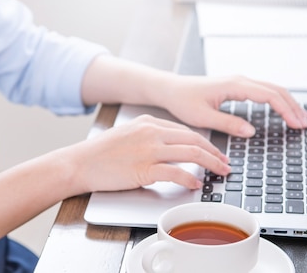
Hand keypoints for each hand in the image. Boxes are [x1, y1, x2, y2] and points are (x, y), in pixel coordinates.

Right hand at [69, 115, 229, 191]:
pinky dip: (189, 178)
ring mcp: (148, 149)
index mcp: (148, 123)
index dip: (205, 142)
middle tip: (226, 163)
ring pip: (190, 153)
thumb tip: (171, 150)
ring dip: (210, 163)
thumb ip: (150, 138)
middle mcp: (151, 132)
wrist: (80, 163)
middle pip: (193, 139)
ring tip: (220, 172)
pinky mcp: (143, 168)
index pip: (185, 130)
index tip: (215, 152)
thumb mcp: (128, 135)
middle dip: (214, 152)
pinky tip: (196, 184)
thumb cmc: (101, 154)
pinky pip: (175, 172)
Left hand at [157, 75, 306, 137]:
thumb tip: (250, 131)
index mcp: (234, 85)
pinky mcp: (237, 86)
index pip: (269, 96)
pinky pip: (263, 90)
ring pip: (272, 89)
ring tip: (300, 118)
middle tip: (304, 124)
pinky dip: (277, 100)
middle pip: (276, 90)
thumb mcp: (203, 117)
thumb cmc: (183, 100)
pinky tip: (283, 110)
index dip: (286, 110)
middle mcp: (240, 80)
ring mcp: (239, 81)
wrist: (171, 89)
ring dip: (288, 102)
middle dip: (293, 107)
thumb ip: (228, 124)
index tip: (296, 123)